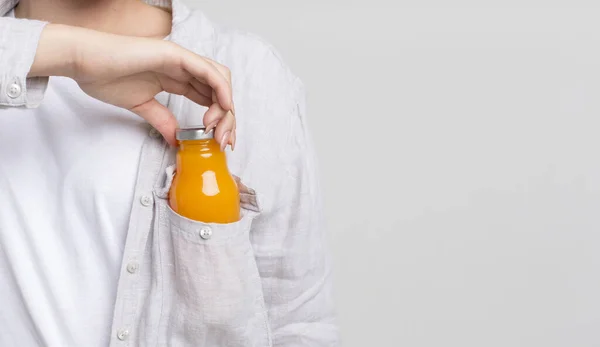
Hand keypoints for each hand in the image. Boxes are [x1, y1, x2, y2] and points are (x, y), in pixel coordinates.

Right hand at [30, 24, 235, 146]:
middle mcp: (184, 67)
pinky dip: (220, 89)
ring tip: (217, 128)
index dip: (220, 119)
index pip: (209, 98)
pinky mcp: (175, 55)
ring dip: (226, 106)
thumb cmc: (105, 77)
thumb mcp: (141, 106)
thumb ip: (162, 120)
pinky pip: (208, 71)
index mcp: (177, 78)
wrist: (83, 62)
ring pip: (219, 80)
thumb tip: (176, 141)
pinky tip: (220, 107)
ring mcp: (181, 59)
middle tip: (223, 140)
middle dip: (228, 117)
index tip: (219, 141)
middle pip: (219, 90)